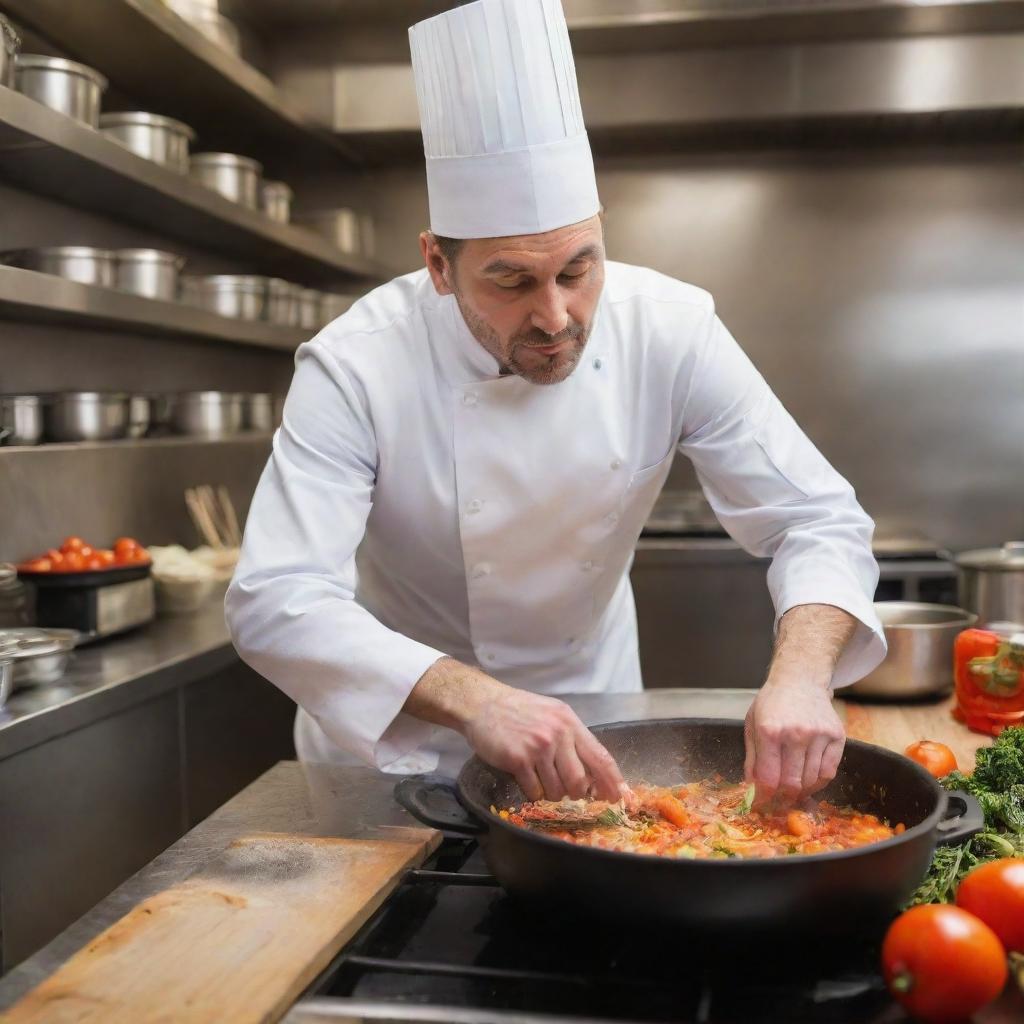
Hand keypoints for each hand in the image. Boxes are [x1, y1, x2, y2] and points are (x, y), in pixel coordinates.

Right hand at [461, 687, 625, 802]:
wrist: (484, 704)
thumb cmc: (519, 711)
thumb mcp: (554, 715)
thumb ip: (573, 740)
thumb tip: (593, 775)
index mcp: (570, 723)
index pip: (601, 757)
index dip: (614, 782)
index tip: (621, 799)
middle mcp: (558, 734)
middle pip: (579, 782)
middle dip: (574, 794)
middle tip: (565, 791)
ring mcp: (539, 747)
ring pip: (557, 790)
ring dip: (550, 792)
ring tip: (538, 776)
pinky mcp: (519, 759)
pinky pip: (534, 791)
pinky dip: (531, 792)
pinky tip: (524, 777)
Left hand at [743, 673, 845, 806]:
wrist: (800, 679)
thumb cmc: (772, 703)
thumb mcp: (752, 725)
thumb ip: (752, 758)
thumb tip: (752, 788)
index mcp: (769, 730)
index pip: (769, 778)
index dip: (765, 797)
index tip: (763, 803)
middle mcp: (796, 733)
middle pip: (792, 783)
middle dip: (783, 798)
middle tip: (779, 802)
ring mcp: (819, 735)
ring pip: (812, 781)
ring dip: (801, 791)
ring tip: (793, 790)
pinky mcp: (837, 736)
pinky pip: (829, 772)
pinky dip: (819, 782)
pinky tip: (809, 780)